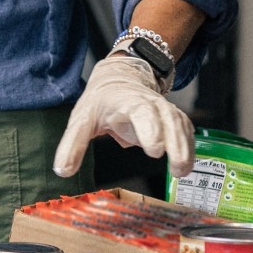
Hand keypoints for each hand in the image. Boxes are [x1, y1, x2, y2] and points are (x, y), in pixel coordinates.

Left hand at [52, 54, 195, 178]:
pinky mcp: (172, 119)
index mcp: (128, 102)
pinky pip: (185, 130)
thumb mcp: (81, 120)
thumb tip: (62, 170)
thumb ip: (72, 145)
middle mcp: (151, 104)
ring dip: (185, 149)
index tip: (154, 149)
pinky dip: (189, 147)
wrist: (118, 80)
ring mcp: (164, 110)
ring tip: (181, 172)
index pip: (143, 113)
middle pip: (168, 119)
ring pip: (180, 125)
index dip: (151, 130)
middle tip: (175, 166)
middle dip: (174, 142)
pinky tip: (186, 165)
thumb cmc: (100, 102)